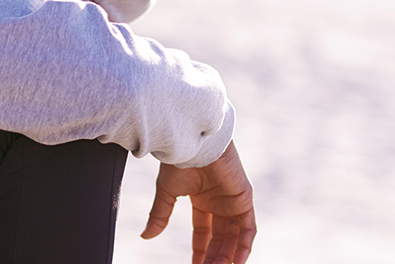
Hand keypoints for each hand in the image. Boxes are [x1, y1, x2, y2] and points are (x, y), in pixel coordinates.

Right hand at [142, 141, 256, 263]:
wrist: (192, 143)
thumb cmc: (179, 161)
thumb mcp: (167, 193)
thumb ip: (159, 216)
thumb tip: (145, 236)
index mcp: (202, 200)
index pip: (203, 232)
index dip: (200, 251)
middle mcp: (219, 203)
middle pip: (220, 238)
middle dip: (214, 258)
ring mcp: (233, 202)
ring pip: (235, 237)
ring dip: (228, 256)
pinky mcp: (244, 199)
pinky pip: (249, 228)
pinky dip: (244, 246)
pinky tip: (236, 261)